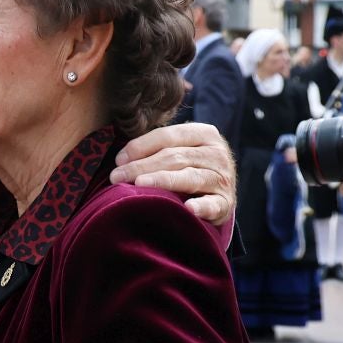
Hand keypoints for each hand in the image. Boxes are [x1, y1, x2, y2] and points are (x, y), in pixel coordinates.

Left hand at [110, 123, 235, 226]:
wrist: (220, 195)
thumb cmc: (189, 169)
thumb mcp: (178, 152)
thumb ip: (155, 149)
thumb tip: (120, 160)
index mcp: (204, 134)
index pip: (169, 136)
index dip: (141, 146)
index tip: (118, 160)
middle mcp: (217, 154)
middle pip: (175, 157)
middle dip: (142, 166)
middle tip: (117, 177)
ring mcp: (223, 179)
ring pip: (189, 177)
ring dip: (162, 181)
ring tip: (139, 184)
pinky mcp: (226, 203)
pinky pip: (213, 205)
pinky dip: (201, 207)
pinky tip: (188, 209)